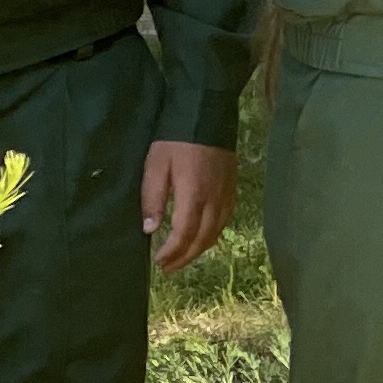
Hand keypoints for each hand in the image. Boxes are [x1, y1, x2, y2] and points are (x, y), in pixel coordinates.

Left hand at [143, 140, 236, 272]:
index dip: (171, 252)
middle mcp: (214, 200)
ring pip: (216, 232)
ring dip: (200, 249)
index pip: (184, 234)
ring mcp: (226, 195)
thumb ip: (152, 198)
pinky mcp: (232, 188)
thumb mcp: (155, 166)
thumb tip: (150, 229)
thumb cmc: (175, 140)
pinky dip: (213, 235)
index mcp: (193, 195)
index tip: (158, 261)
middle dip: (185, 257)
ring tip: (184, 258)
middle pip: (203, 239)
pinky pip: (225, 220)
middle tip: (168, 268)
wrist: (206, 114)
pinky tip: (203, 237)